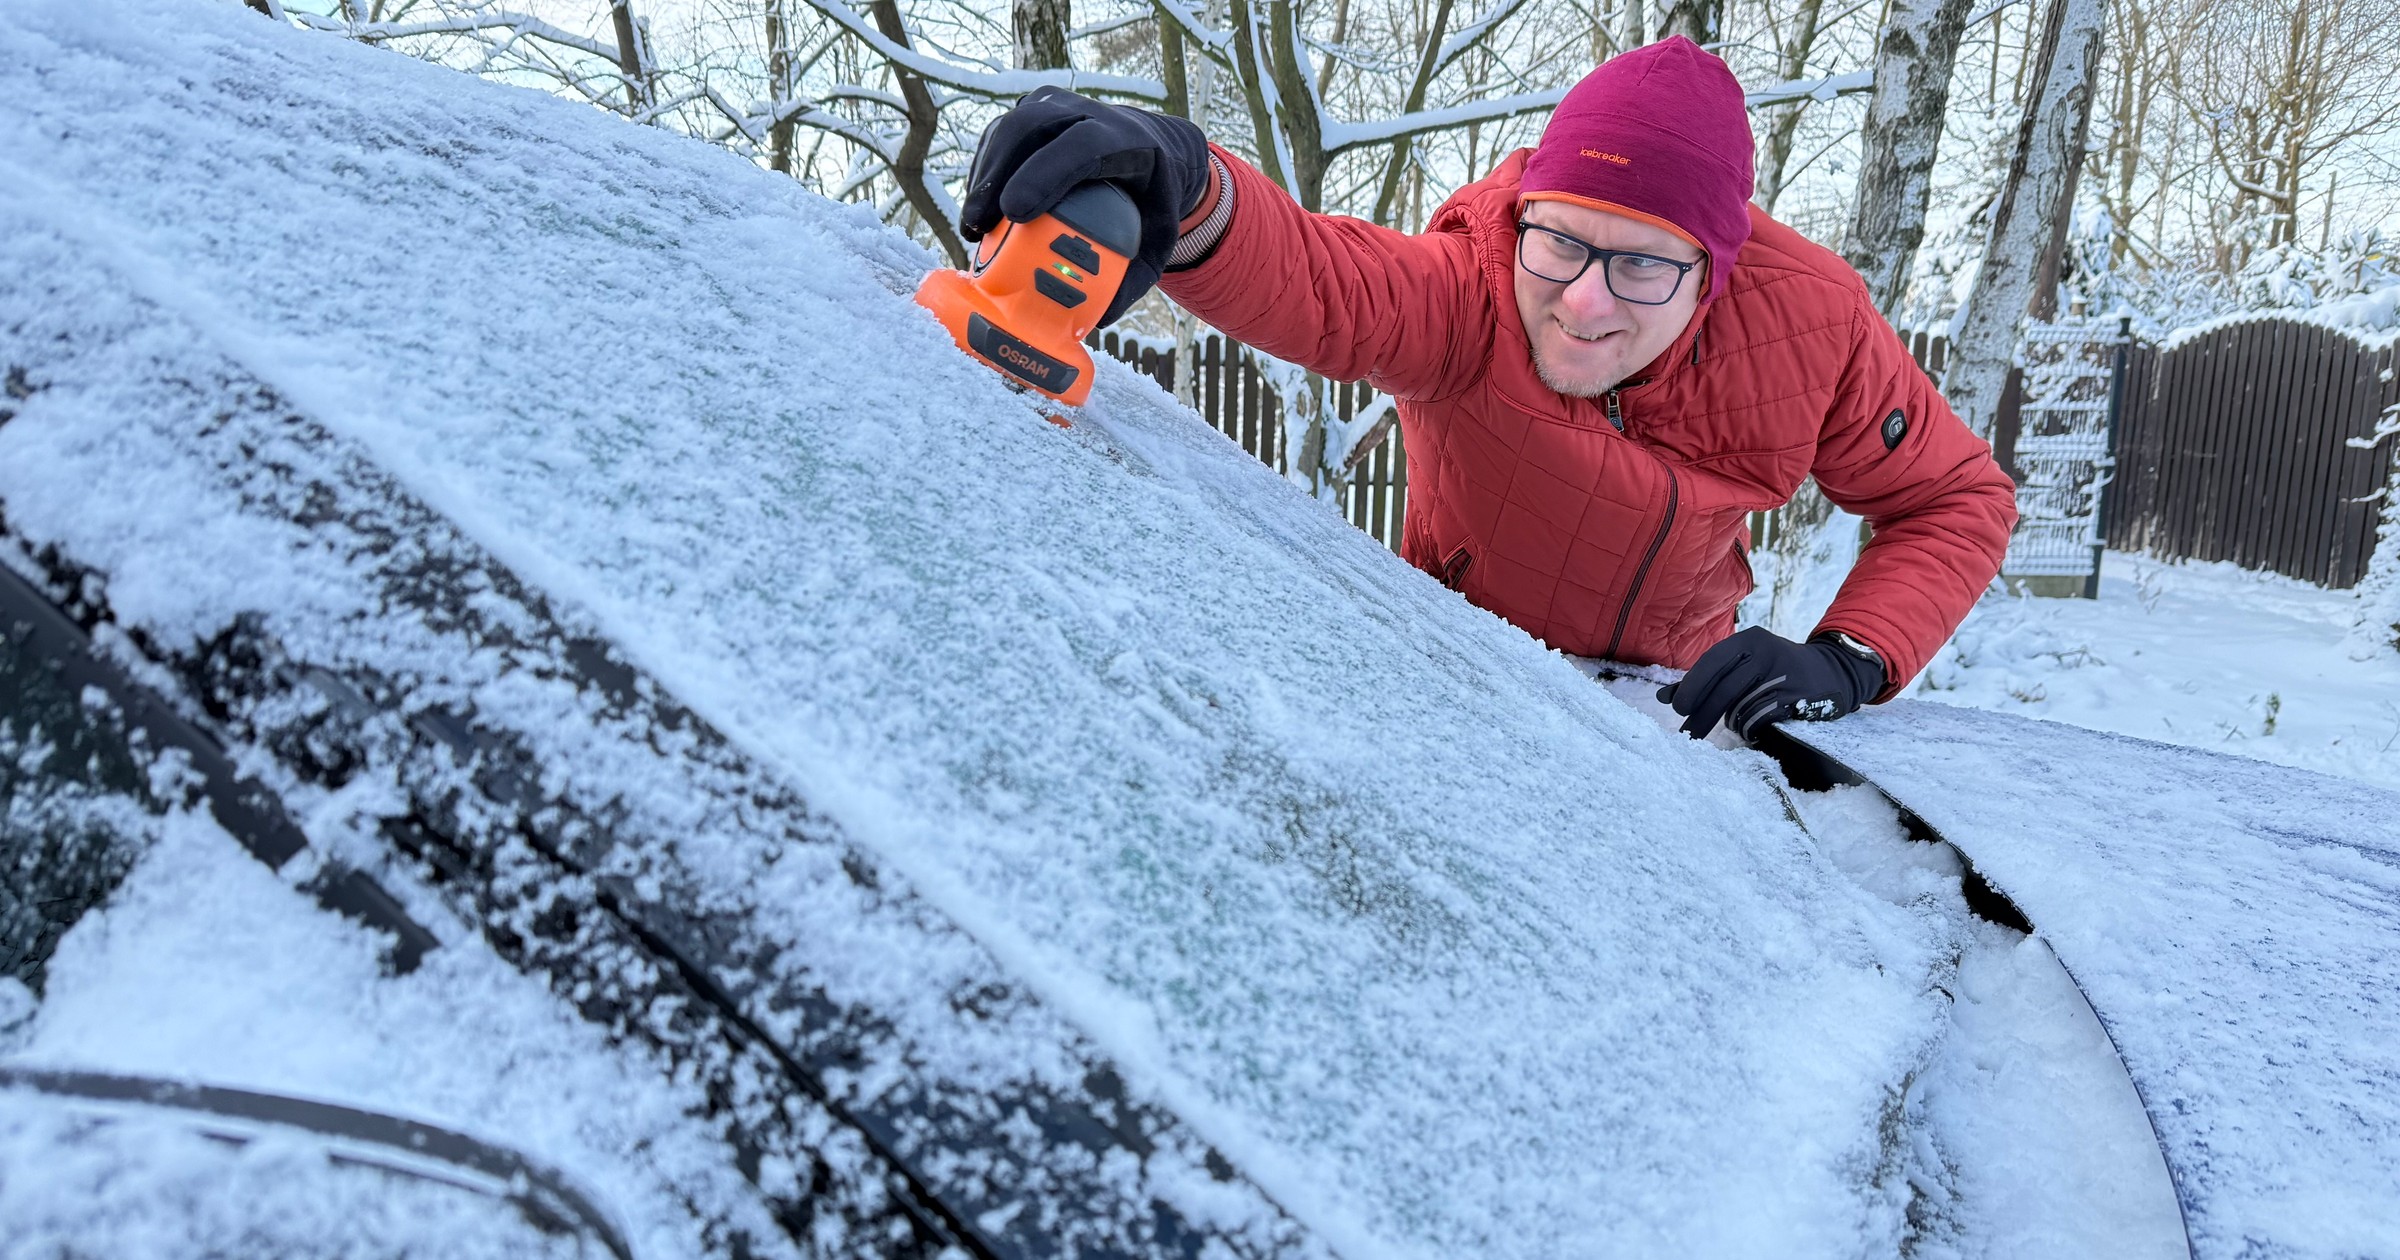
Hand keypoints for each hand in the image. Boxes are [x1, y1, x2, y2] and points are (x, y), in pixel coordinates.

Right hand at [959, 87, 1212, 326]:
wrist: (1157, 149)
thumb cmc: (1152, 201)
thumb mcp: (1158, 239)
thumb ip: (1134, 276)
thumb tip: (1095, 320)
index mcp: (1126, 140)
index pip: (1082, 147)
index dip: (1045, 174)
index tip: (1015, 213)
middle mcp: (1088, 113)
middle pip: (1032, 127)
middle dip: (996, 175)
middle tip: (978, 225)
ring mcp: (1057, 107)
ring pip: (1009, 129)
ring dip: (983, 177)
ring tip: (973, 227)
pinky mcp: (1034, 112)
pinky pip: (999, 136)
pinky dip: (984, 173)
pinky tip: (979, 210)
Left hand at [1655, 628, 1885, 741]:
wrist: (1831, 673)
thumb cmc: (1774, 670)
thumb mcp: (1743, 663)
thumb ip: (1704, 679)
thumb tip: (1663, 698)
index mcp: (1749, 640)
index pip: (1712, 662)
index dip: (1692, 687)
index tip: (1678, 709)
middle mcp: (1767, 653)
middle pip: (1724, 690)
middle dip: (1702, 715)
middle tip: (1688, 735)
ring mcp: (1784, 676)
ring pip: (1742, 708)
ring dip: (1732, 723)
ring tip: (1731, 726)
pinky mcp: (1798, 699)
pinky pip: (1762, 721)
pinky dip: (1751, 728)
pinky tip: (1752, 727)